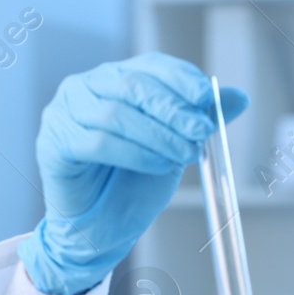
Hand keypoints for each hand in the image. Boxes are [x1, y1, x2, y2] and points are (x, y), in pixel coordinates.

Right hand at [17, 52, 249, 294]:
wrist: (102, 229)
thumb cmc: (133, 185)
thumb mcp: (175, 147)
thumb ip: (200, 120)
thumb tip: (239, 97)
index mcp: (115, 79)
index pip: (150, 66)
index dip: (181, 79)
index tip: (208, 98)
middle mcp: (86, 87)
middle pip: (133, 86)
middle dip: (173, 109)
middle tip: (202, 130)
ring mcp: (64, 112)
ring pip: (117, 114)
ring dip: (158, 135)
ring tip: (185, 154)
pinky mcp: (53, 142)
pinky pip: (99, 142)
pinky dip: (136, 153)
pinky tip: (159, 165)